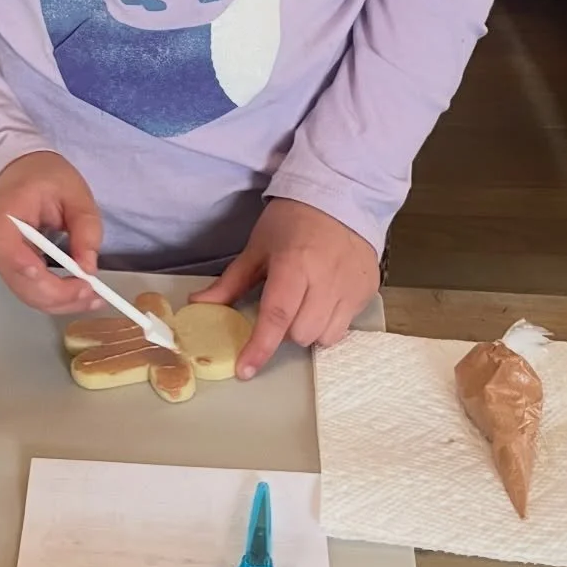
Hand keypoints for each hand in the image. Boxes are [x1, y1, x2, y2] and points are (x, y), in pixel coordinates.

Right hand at [0, 151, 106, 314]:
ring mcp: (2, 261)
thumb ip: (85, 227)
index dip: (38, 274)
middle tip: (93, 293)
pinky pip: (32, 292)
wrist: (14, 172)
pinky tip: (79, 295)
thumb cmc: (40, 176)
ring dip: (62, 303)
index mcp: (3, 219)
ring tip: (94, 298)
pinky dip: (56, 299)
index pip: (12, 255)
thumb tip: (89, 268)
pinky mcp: (12, 269)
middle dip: (60, 296)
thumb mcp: (72, 191)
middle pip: (23, 285)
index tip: (72, 280)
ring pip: (28, 295)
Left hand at [193, 199, 379, 376]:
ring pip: (325, 337)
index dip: (259, 347)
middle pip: (301, 333)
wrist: (341, 196)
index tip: (245, 370)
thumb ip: (231, 281)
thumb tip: (199, 304)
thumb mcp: (258, 246)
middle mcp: (326, 279)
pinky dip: (329, 322)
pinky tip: (324, 299)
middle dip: (285, 331)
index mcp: (294, 264)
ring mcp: (351, 287)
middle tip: (282, 306)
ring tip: (304, 303)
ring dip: (308, 330)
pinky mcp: (368, 292)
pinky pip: (345, 326)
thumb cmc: (294, 220)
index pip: (276, 315)